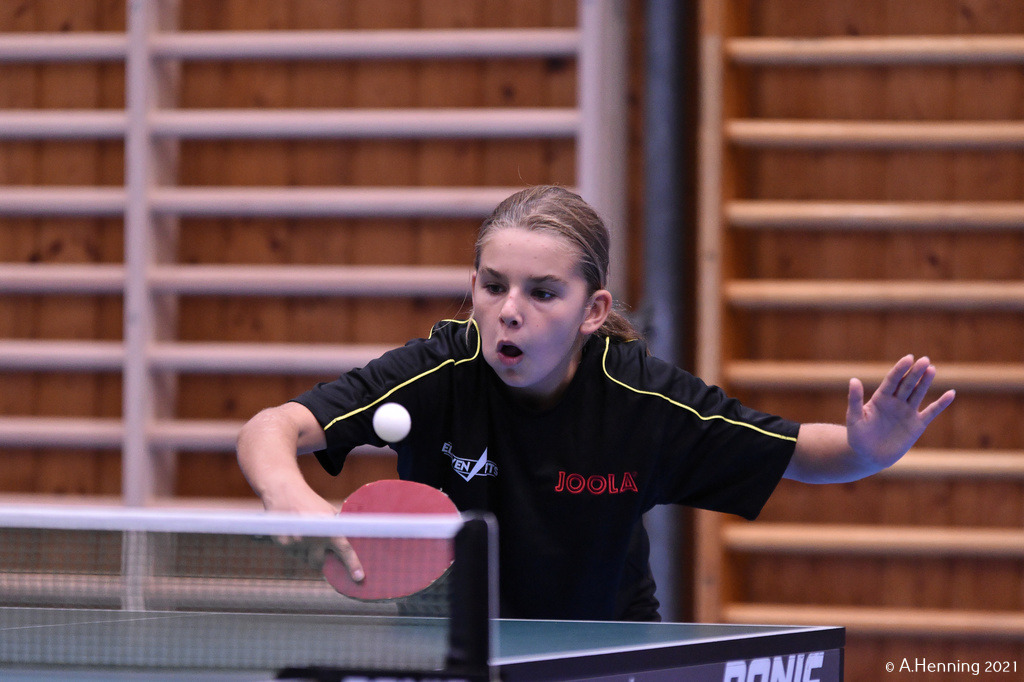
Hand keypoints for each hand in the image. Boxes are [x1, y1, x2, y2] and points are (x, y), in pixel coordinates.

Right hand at [263, 486, 363, 583]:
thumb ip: (338, 528)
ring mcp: (297, 542)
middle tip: (319, 547)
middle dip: (321, 559)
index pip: (345, 550)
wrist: (284, 492)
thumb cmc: (311, 502)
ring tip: (305, 534)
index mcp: (330, 528)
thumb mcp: (328, 512)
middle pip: (320, 563)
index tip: (359, 577)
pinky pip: (293, 554)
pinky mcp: (283, 544)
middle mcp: (314, 537)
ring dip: (307, 552)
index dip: (353, 564)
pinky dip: (295, 547)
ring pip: (305, 559)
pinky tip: (295, 532)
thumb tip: (351, 545)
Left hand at [847, 355, 955, 469]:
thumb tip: (854, 380)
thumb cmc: (858, 437)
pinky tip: (950, 394)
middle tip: (924, 360)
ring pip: (918, 393)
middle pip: (907, 384)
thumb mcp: (854, 418)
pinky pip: (931, 412)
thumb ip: (855, 400)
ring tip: (932, 369)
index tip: (908, 358)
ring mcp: (907, 412)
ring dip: (925, 382)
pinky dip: (941, 404)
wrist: (868, 456)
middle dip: (915, 372)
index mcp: (880, 398)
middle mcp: (895, 402)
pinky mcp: (917, 425)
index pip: (892, 380)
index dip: (900, 369)